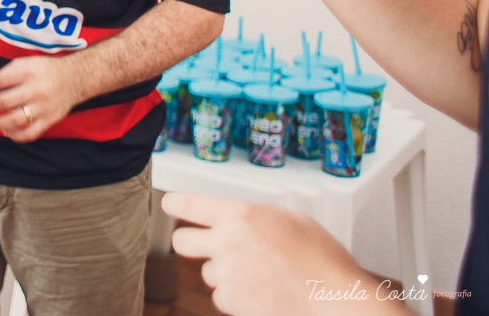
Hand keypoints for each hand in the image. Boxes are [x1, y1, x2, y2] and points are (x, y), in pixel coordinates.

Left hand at [0, 54, 80, 142]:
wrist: (74, 77)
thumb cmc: (44, 70)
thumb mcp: (26, 63)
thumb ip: (7, 73)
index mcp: (28, 71)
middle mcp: (36, 89)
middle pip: (4, 101)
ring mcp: (43, 106)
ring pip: (15, 120)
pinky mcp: (50, 119)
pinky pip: (30, 133)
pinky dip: (15, 136)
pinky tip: (6, 131)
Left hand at [163, 192, 408, 315]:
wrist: (334, 300)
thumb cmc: (320, 259)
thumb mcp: (289, 219)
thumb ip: (253, 215)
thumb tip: (234, 216)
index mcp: (240, 215)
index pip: (187, 204)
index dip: (174, 204)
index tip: (170, 205)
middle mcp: (226, 242)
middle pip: (181, 241)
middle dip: (191, 242)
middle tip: (207, 245)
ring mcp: (226, 273)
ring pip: (206, 272)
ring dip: (223, 273)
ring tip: (258, 274)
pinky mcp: (230, 301)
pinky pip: (220, 296)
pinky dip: (235, 295)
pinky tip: (260, 291)